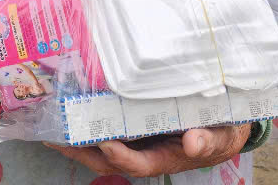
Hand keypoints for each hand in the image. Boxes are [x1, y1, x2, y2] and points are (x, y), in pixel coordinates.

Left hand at [46, 124, 252, 176]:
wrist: (223, 123)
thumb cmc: (222, 129)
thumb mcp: (222, 135)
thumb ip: (209, 140)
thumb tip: (194, 143)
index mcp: (167, 157)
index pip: (140, 163)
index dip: (122, 157)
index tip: (107, 144)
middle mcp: (146, 152)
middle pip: (110, 161)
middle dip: (84, 153)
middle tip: (59, 138)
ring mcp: (137, 141)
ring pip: (102, 150)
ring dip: (78, 143)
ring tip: (53, 130)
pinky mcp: (132, 126)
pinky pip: (106, 130)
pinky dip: (86, 126)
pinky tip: (70, 113)